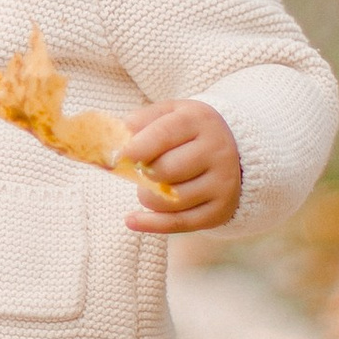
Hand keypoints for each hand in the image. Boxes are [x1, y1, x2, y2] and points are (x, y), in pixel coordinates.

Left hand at [122, 100, 242, 233]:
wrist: (232, 151)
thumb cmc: (185, 133)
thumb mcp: (166, 115)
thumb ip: (137, 122)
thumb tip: (106, 140)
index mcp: (200, 120)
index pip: (163, 135)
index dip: (136, 148)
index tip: (116, 158)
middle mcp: (217, 150)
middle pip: (165, 170)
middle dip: (142, 174)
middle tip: (141, 170)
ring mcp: (223, 182)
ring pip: (171, 200)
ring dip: (148, 196)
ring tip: (152, 186)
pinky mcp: (221, 209)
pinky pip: (180, 223)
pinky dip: (151, 224)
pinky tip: (131, 220)